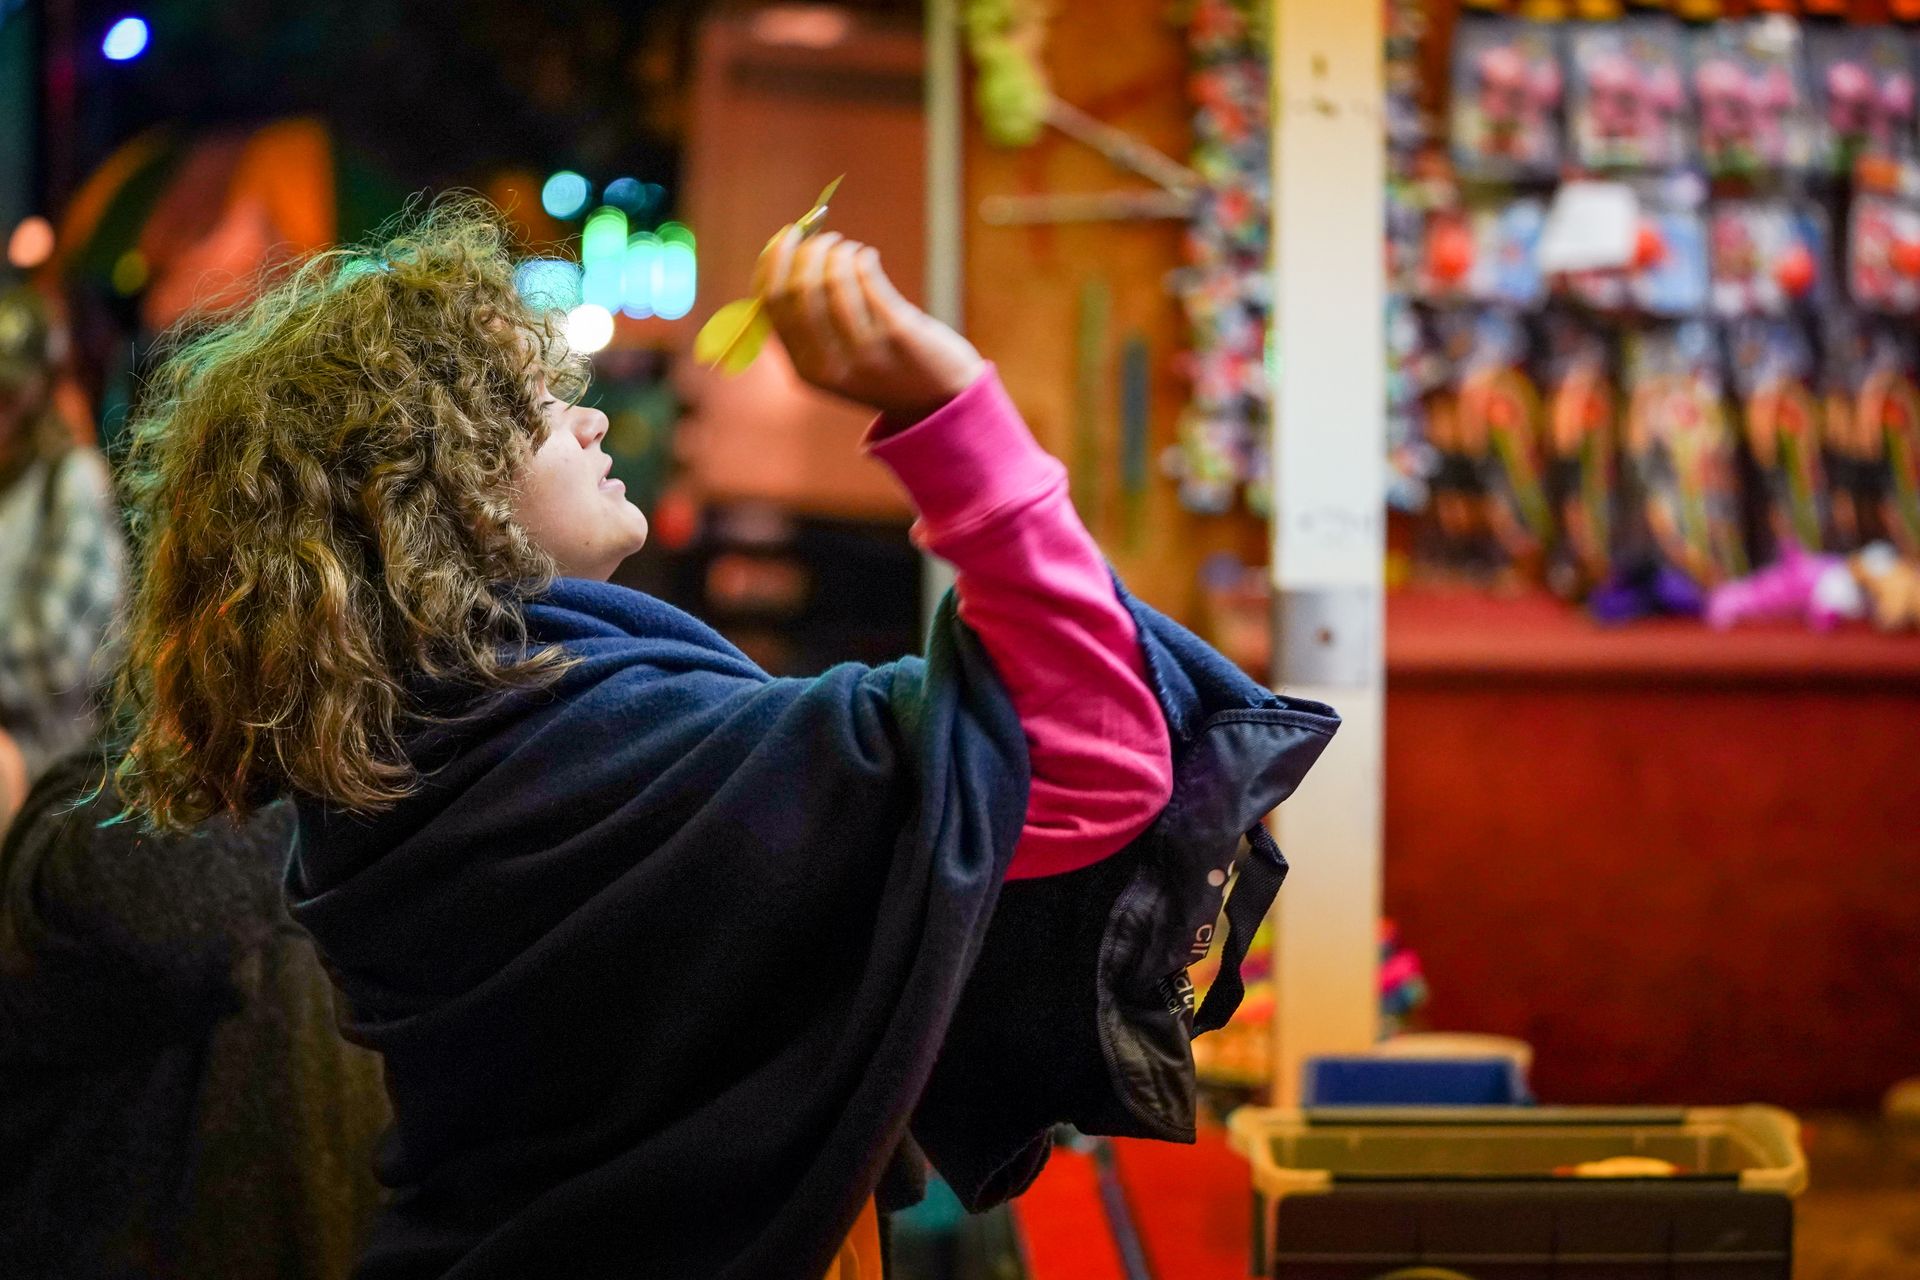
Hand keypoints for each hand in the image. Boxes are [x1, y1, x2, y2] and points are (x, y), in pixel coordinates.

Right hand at [755, 228, 984, 421]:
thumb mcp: (835, 364)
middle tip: (824, 238)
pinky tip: (868, 257)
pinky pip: (868, 279)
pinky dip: (863, 258)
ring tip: (850, 250)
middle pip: (799, 289)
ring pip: (833, 279)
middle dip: (808, 252)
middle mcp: (830, 363)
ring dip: (839, 252)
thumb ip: (808, 329)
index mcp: (805, 369)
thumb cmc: (882, 371)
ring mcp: (865, 350)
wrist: (938, 402)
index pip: (772, 304)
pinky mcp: (897, 333)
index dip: (774, 261)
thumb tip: (786, 262)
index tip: (787, 236)